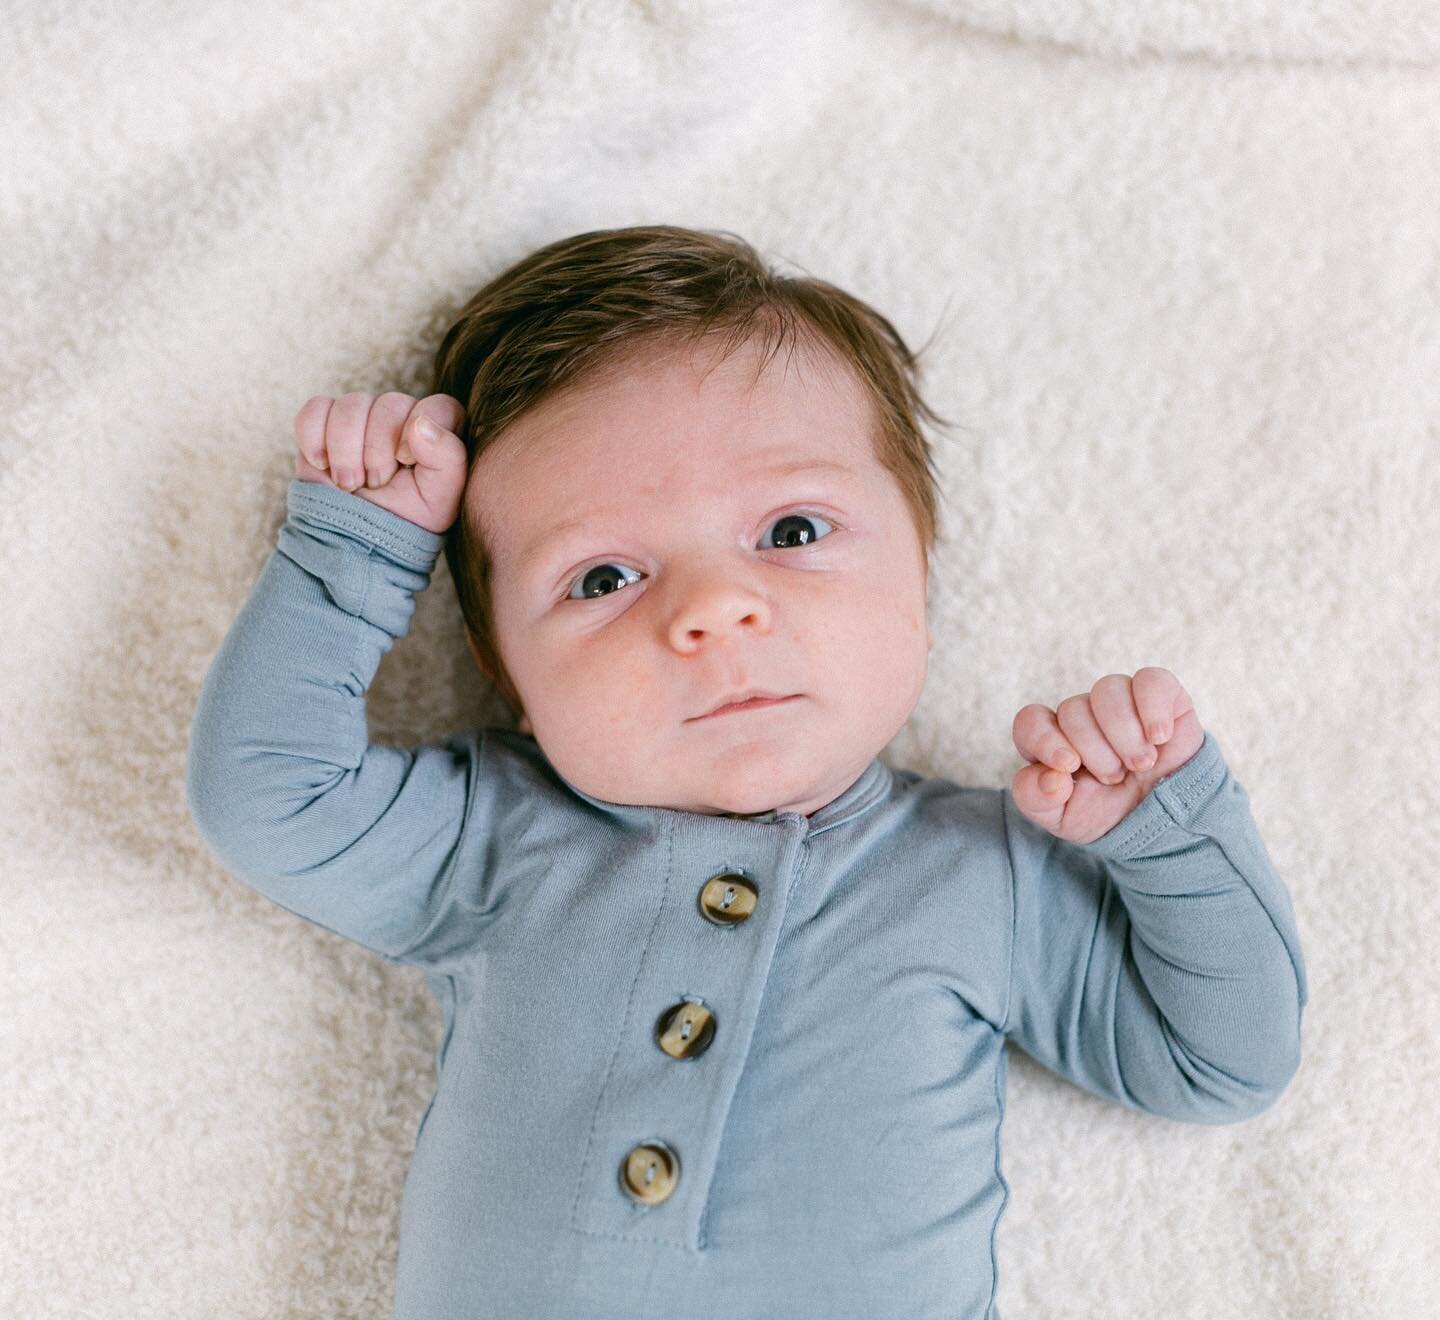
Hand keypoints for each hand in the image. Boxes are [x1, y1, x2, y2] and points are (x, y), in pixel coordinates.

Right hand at [293, 391, 467, 534]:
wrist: (358, 539)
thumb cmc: (406, 518)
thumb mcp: (441, 499)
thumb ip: (447, 457)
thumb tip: (420, 423)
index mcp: (437, 430)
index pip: (437, 406)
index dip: (418, 428)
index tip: (404, 461)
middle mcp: (400, 416)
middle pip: (389, 404)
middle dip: (377, 450)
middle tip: (375, 483)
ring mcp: (361, 416)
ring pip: (350, 406)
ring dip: (345, 450)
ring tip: (350, 483)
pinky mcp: (323, 422)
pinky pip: (315, 410)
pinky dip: (314, 438)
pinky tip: (322, 465)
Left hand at [1009, 667, 1202, 844]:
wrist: (1165, 821)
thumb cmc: (1109, 813)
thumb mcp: (1063, 819)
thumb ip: (1036, 799)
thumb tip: (1050, 777)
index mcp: (1053, 741)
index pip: (1030, 721)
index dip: (1044, 740)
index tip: (1069, 765)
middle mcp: (1083, 714)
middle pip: (1072, 710)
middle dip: (1096, 752)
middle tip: (1116, 778)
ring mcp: (1120, 701)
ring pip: (1107, 690)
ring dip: (1124, 734)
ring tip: (1142, 764)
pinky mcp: (1159, 694)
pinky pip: (1150, 680)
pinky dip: (1153, 710)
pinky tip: (1159, 738)